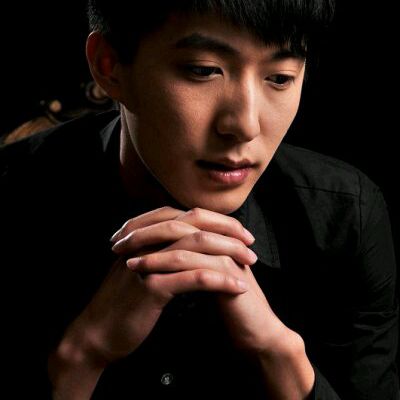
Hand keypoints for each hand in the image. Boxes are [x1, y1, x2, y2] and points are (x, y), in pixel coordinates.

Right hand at [62, 206, 256, 364]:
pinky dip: (220, 280)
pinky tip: (238, 286)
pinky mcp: (151, 287)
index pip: (187, 215)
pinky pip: (193, 278)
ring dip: (229, 251)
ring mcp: (148, 262)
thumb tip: (188, 243)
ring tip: (250, 261)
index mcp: (146, 235)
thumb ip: (159, 251)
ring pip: (196, 245)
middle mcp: (146, 242)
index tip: (239, 231)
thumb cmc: (124, 301)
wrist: (97, 332)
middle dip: (227, 230)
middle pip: (195, 223)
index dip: (216, 220)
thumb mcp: (140, 267)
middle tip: (250, 241)